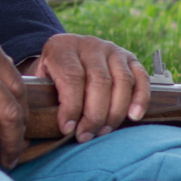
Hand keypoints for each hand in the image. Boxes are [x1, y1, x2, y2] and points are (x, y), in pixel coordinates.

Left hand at [27, 33, 149, 142]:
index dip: (71, 106)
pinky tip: (134, 116)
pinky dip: (141, 98)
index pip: (72, 77)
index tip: (68, 128)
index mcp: (62, 47)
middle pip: (99, 81)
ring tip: (103, 131)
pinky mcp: (129, 57)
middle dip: (94, 115)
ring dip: (115, 111)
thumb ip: (44, 97)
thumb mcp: (40, 80)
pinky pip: (141, 78)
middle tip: (86, 135)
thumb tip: (56, 127)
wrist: (66, 54)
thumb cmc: (51, 75)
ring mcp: (112, 49)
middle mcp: (89, 44)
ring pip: (122, 81)